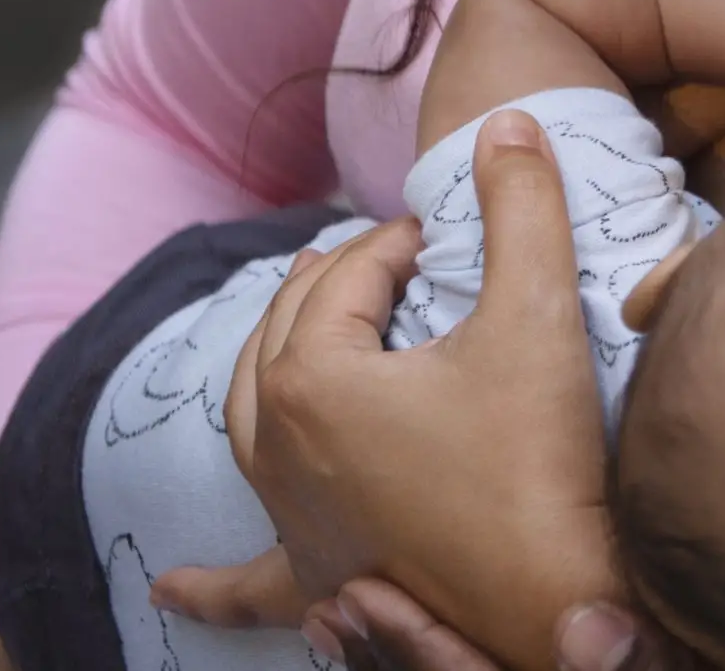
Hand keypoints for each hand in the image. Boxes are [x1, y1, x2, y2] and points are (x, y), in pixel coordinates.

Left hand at [157, 111, 626, 670]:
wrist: (554, 603)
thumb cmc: (538, 462)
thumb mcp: (537, 316)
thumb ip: (523, 210)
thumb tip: (507, 121)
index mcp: (309, 380)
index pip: (349, 276)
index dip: (404, 239)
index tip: (456, 227)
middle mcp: (276, 447)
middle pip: (292, 331)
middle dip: (342, 280)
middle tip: (403, 255)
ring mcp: (289, 516)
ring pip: (252, 419)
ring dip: (271, 362)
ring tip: (293, 317)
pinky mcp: (316, 577)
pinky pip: (248, 580)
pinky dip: (210, 585)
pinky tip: (170, 590)